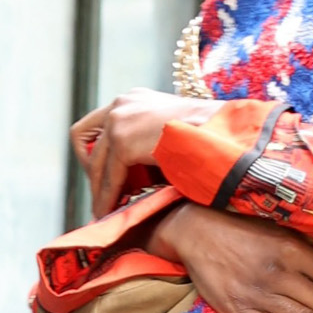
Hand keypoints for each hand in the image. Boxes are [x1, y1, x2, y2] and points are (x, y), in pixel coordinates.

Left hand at [72, 91, 218, 215]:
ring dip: (100, 190)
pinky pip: (108, 178)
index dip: (95, 154)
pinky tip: (110, 213)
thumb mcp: (171, 133)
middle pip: (89, 145)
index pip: (97, 126)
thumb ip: (148, 144)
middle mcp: (122, 104)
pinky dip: (107, 198)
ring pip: (97, 165)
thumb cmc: (210, 137)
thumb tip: (136, 171)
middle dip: (95, 174)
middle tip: (104, 197)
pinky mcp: (123, 142)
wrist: (223, 133)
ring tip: (105, 211)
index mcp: (134, 99)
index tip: (105, 175)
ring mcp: (120, 121)